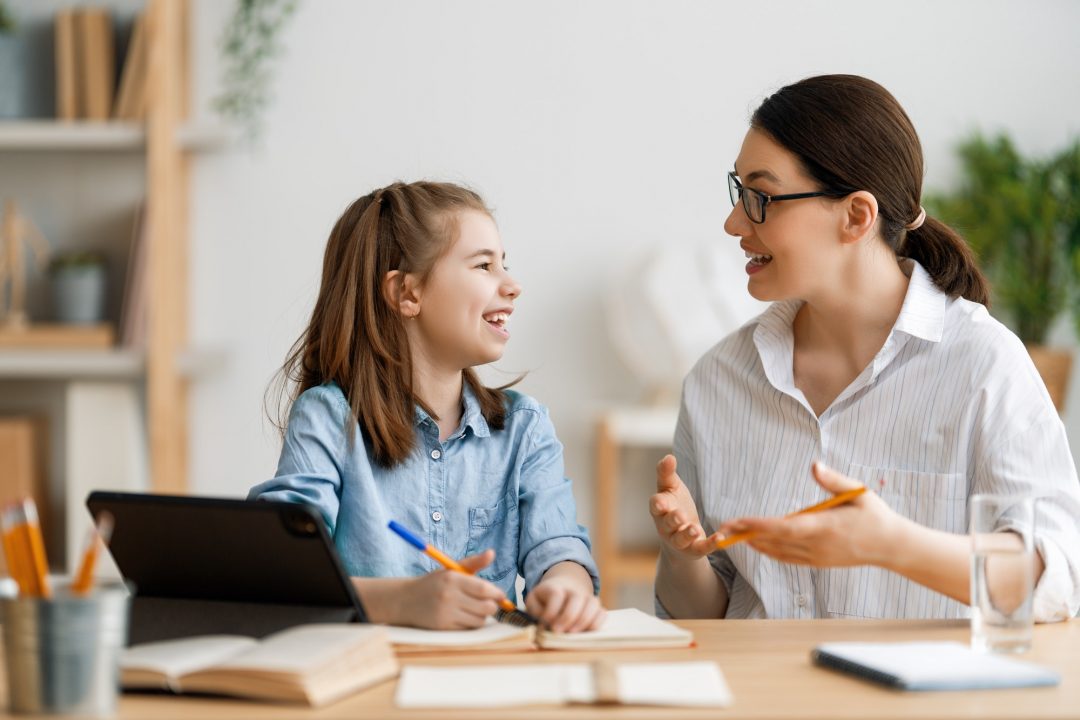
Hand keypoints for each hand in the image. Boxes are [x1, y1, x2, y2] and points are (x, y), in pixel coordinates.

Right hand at [396, 550, 507, 628]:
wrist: (407, 600)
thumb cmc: (434, 583)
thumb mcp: (451, 569)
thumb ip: (473, 562)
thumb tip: (492, 553)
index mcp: (453, 579)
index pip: (484, 589)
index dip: (497, 593)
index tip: (501, 595)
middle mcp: (449, 596)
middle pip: (486, 607)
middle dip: (493, 606)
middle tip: (490, 603)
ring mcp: (446, 613)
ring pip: (479, 619)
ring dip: (483, 615)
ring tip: (476, 608)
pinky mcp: (444, 626)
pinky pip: (469, 628)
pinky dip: (472, 623)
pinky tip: (466, 616)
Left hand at [526, 571, 605, 632]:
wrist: (563, 588)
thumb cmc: (545, 600)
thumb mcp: (534, 601)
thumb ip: (535, 610)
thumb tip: (545, 624)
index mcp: (555, 587)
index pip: (556, 594)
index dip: (551, 610)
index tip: (545, 623)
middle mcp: (574, 591)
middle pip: (576, 598)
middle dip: (567, 616)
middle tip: (558, 631)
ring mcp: (587, 598)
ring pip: (592, 604)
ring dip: (584, 620)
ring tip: (572, 633)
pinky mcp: (596, 609)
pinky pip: (602, 613)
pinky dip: (597, 623)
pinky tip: (586, 632)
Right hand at [649, 454, 722, 562]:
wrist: (682, 536)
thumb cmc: (674, 506)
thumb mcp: (671, 488)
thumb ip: (667, 473)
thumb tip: (668, 457)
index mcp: (660, 509)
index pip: (656, 505)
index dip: (658, 504)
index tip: (661, 503)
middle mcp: (666, 526)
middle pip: (667, 523)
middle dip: (673, 519)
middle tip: (680, 515)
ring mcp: (679, 540)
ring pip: (681, 538)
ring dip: (687, 534)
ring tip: (694, 529)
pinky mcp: (693, 549)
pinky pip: (701, 548)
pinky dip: (710, 544)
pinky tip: (720, 537)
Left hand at [717, 462, 898, 566]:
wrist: (891, 546)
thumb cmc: (874, 515)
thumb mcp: (858, 492)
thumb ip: (833, 480)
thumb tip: (814, 465)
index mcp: (825, 527)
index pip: (784, 527)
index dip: (758, 525)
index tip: (738, 521)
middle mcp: (817, 546)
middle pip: (775, 541)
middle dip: (747, 534)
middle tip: (723, 526)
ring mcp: (817, 557)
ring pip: (778, 552)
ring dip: (755, 543)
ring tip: (732, 534)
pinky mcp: (818, 563)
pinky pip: (788, 559)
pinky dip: (770, 552)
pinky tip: (757, 544)